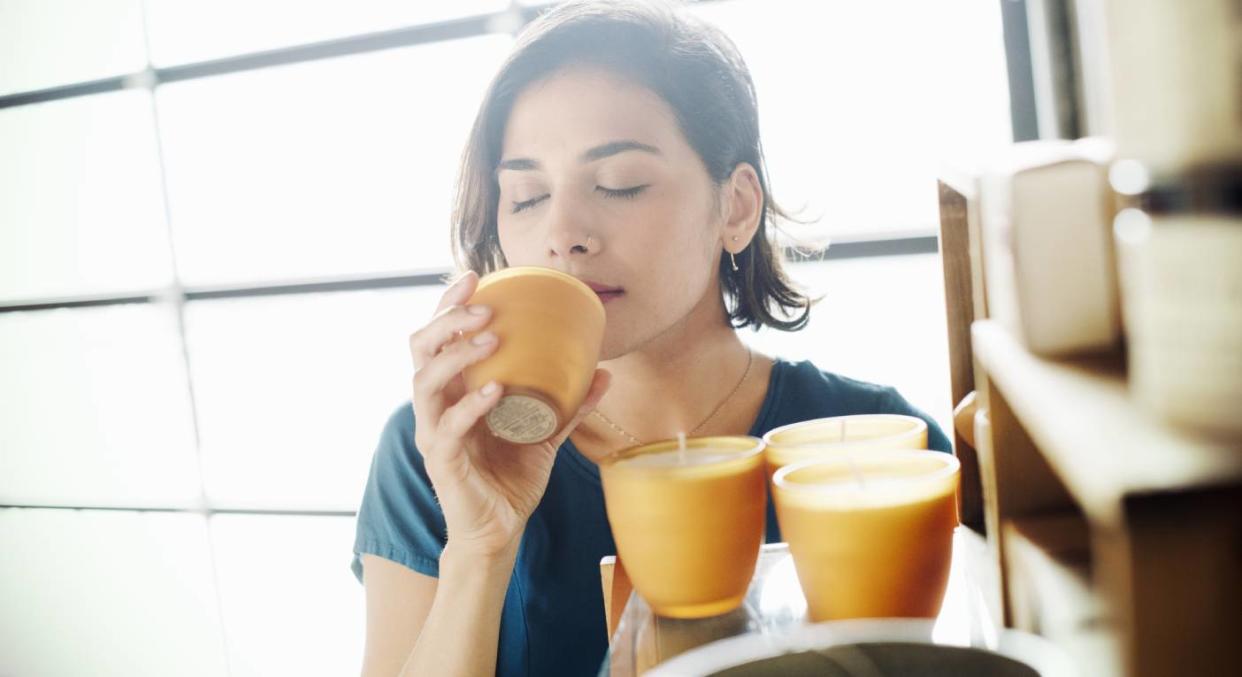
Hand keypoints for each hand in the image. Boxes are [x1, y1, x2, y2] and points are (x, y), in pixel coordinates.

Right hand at [408, 271, 610, 558]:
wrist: (500, 530)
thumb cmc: (513, 476)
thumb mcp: (546, 433)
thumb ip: (570, 404)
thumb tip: (605, 372)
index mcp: (454, 391)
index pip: (438, 337)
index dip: (449, 304)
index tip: (474, 276)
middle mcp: (436, 407)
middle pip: (421, 349)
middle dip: (447, 319)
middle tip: (484, 305)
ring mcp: (434, 433)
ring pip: (425, 382)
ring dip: (455, 354)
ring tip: (490, 337)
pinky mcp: (442, 462)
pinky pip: (449, 428)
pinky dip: (470, 406)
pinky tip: (495, 390)